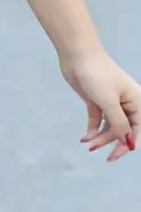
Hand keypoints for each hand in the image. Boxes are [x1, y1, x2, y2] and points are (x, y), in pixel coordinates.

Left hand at [58, 46, 139, 162]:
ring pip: (109, 126)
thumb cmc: (96, 74)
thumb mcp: (108, 102)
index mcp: (136, 101)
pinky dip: (92, 130)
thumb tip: (126, 141)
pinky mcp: (96, 101)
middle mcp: (126, 103)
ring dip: (100, 136)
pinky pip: (98, 120)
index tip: (114, 156)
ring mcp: (111, 102)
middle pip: (123, 129)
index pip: (137, 128)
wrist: (77, 56)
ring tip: (87, 143)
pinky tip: (85, 138)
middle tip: (95, 151)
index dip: (127, 143)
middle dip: (110, 141)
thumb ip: (118, 123)